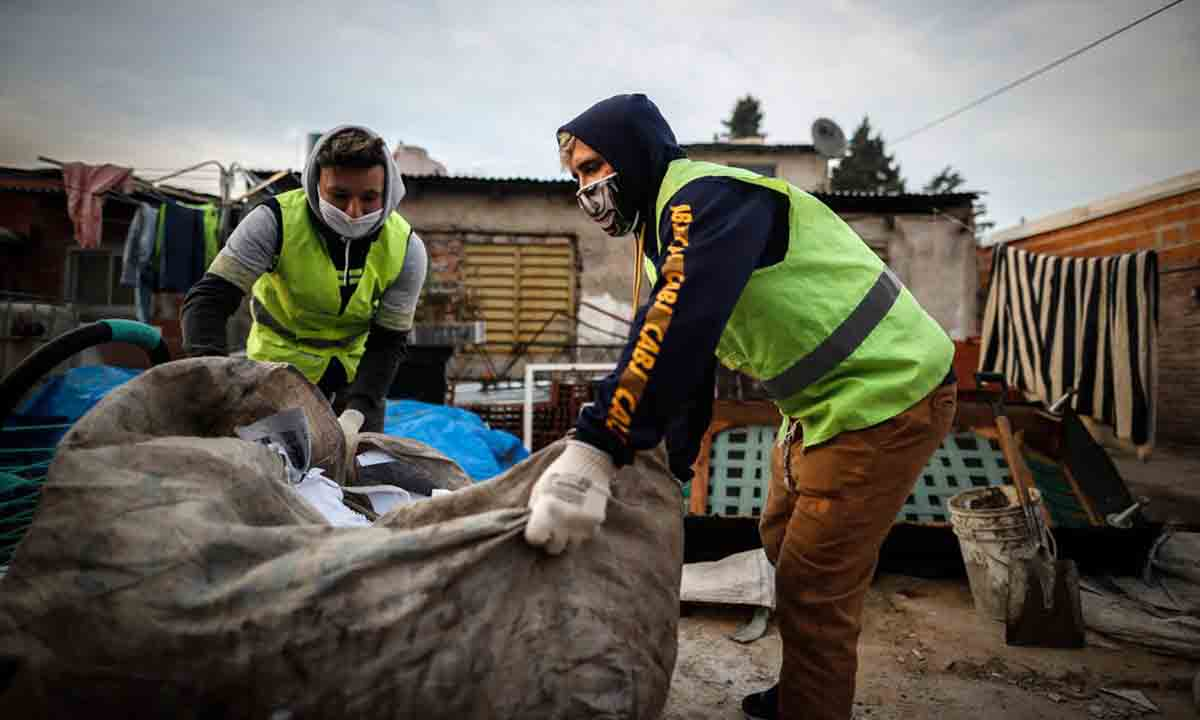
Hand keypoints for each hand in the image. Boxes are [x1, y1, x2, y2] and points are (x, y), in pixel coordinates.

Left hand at [525, 440, 614, 554]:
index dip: (535, 535)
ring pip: (572, 545)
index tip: (538, 530)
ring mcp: (581, 524)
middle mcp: (563, 523)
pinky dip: (583, 530)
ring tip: (567, 525)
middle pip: (554, 549)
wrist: (589, 461)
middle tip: (552, 530)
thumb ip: (536, 510)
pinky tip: (580, 518)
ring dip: (568, 538)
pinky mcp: (596, 522)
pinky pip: (587, 534)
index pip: (535, 539)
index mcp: (545, 513)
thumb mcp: (539, 489)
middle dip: (551, 541)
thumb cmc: (559, 473)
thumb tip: (535, 524)